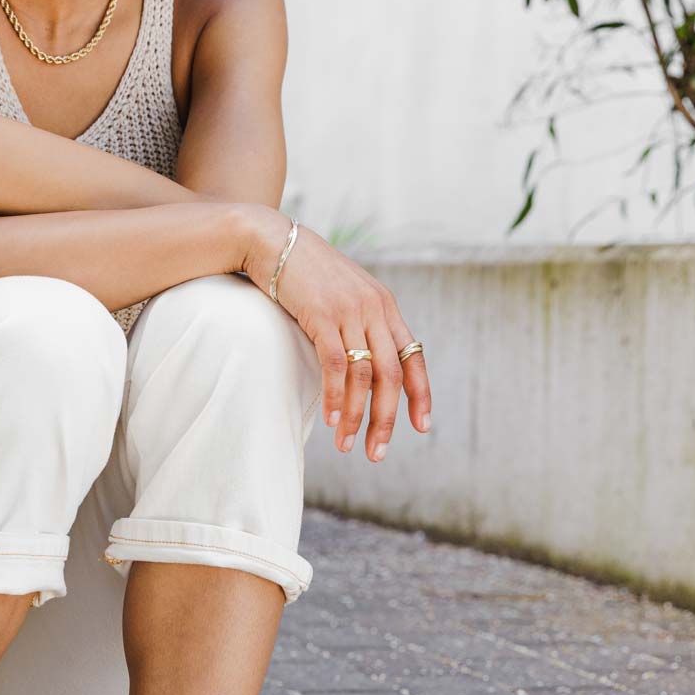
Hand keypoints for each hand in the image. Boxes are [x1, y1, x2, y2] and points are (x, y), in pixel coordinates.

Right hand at [240, 207, 431, 460]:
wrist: (273, 241)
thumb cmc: (303, 273)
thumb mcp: (341, 295)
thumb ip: (357, 322)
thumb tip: (358, 360)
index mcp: (385, 307)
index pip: (414, 358)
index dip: (420, 395)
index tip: (421, 428)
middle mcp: (375, 309)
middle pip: (392, 375)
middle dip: (386, 419)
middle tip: (376, 452)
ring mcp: (350, 311)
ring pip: (365, 375)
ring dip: (358, 415)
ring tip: (348, 445)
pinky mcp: (323, 315)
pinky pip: (336, 364)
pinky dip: (337, 395)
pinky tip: (333, 418)